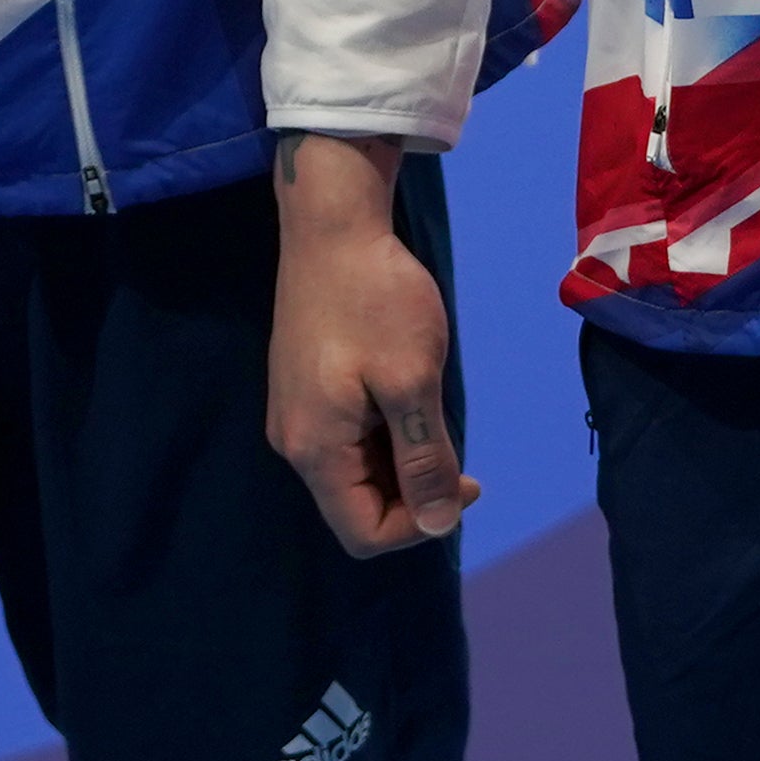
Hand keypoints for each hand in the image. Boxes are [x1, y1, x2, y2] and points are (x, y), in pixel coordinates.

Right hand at [265, 131, 480, 555]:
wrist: (332, 227)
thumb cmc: (376, 301)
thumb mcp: (412, 383)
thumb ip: (423, 460)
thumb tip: (436, 526)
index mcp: (315, 449)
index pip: (365, 533)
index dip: (421, 523)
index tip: (465, 477)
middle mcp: (294, 442)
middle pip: (358, 505)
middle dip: (413, 491)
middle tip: (453, 444)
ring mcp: (295, 414)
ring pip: (355, 472)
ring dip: (401, 459)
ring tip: (428, 408)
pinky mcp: (303, 389)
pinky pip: (346, 439)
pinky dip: (383, 435)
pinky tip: (403, 392)